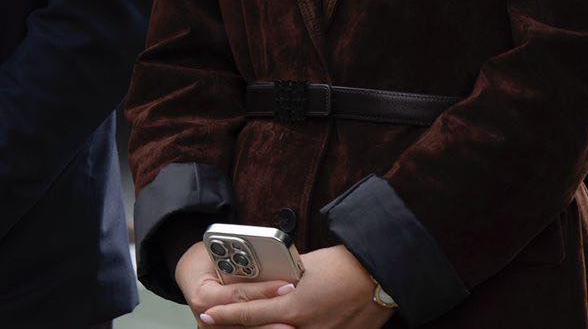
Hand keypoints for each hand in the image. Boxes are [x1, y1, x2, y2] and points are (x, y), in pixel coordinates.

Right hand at [175, 242, 291, 320]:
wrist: (190, 273)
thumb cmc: (204, 260)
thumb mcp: (216, 253)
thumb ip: (238, 262)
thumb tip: (267, 264)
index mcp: (203, 297)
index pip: (238, 295)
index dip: (264, 291)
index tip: (286, 286)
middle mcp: (207, 318)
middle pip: (245, 322)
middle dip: (272, 318)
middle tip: (296, 314)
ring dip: (270, 328)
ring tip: (293, 325)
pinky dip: (263, 328)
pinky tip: (279, 326)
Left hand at [200, 245, 393, 328]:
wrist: (379, 275)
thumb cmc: (344, 265)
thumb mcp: (305, 268)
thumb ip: (284, 282)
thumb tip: (270, 286)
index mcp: (294, 306)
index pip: (249, 314)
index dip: (226, 316)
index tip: (208, 316)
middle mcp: (305, 327)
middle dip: (242, 327)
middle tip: (222, 323)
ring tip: (259, 322)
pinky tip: (289, 325)